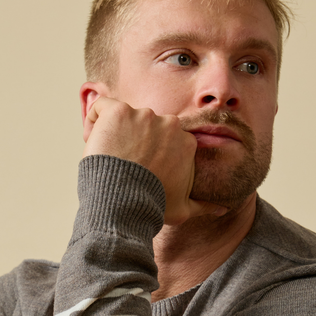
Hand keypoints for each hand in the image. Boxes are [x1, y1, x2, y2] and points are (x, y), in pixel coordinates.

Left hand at [82, 95, 224, 223]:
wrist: (124, 203)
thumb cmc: (153, 206)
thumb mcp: (183, 208)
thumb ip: (203, 205)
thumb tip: (222, 208)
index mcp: (185, 141)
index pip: (163, 138)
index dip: (148, 154)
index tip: (138, 171)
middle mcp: (167, 123)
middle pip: (144, 126)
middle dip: (133, 142)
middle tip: (122, 166)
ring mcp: (143, 115)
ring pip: (123, 117)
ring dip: (113, 133)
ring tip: (107, 158)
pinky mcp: (118, 111)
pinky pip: (101, 106)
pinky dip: (94, 121)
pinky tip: (93, 141)